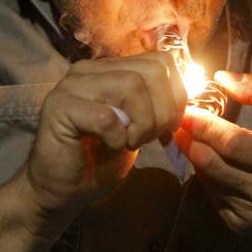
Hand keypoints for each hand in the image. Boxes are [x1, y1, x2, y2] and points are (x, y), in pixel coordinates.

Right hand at [21, 52, 187, 230]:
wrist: (61, 190)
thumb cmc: (100, 159)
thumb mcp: (138, 126)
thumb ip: (157, 102)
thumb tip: (192, 88)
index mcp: (110, 68)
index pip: (161, 61)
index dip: (177, 94)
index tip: (170, 125)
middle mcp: (89, 69)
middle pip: (151, 71)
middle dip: (164, 110)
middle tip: (152, 137)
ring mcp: (72, 86)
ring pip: (131, 85)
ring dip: (143, 122)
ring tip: (131, 141)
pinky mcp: (59, 108)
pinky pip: (106, 115)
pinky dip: (118, 137)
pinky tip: (113, 147)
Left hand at [173, 71, 251, 239]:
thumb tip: (221, 79)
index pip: (234, 144)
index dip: (205, 125)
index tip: (186, 109)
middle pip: (213, 164)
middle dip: (191, 138)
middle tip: (178, 118)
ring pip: (207, 179)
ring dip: (196, 155)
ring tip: (195, 136)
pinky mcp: (240, 226)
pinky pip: (210, 194)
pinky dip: (207, 174)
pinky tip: (214, 160)